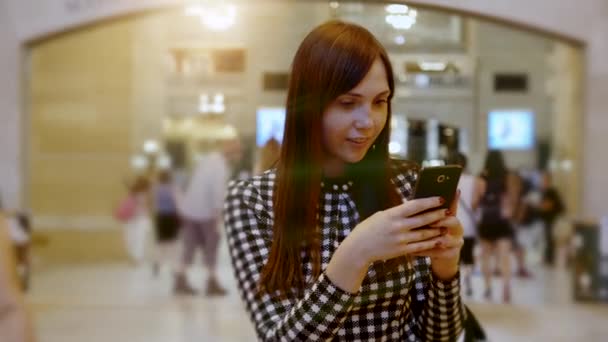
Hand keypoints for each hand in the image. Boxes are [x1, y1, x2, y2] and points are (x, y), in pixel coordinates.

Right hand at [326, 196, 448, 292]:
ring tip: (447, 225)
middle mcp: (398, 226)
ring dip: (438, 229)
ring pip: (425, 234)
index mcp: (392, 214)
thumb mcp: (381, 216)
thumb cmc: (369, 228)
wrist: (359, 248)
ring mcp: (401, 239)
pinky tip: (439, 240)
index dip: (430, 201)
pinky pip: (421, 246)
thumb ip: (397, 212)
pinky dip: (432, 243)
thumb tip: (415, 207)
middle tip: (448, 211)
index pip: (415, 205)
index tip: (440, 198)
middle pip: (424, 219)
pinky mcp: (402, 250)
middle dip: (438, 214)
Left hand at [413, 190, 463, 279]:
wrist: (439, 255)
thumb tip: (416, 199)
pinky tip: (413, 251)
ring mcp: (457, 241)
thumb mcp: (429, 221)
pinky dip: (426, 252)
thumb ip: (426, 212)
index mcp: (452, 216)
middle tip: (429, 222)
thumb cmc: (429, 233)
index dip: (451, 201)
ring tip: (418, 239)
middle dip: (440, 221)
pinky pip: (441, 253)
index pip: (453, 205)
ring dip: (432, 239)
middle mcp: (457, 228)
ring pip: (446, 239)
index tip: (441, 199)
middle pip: (453, 221)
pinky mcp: (453, 254)